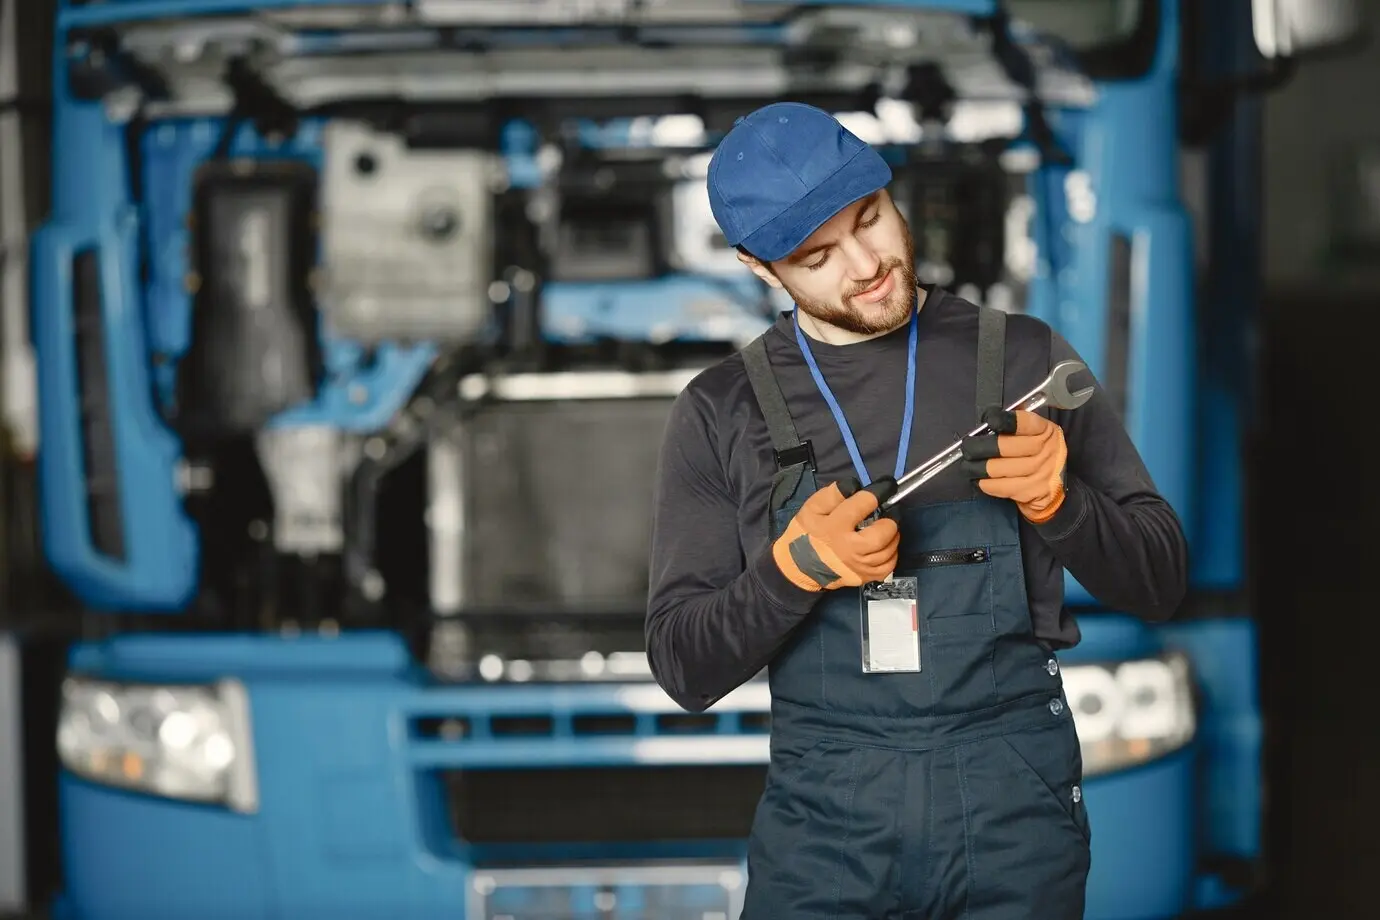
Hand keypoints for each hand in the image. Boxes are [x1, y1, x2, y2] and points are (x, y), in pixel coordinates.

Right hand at [773, 477, 900, 591]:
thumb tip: (854, 486)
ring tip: (886, 528)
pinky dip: (892, 554)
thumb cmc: (807, 533)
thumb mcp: (811, 508)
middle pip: (882, 534)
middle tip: (888, 514)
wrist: (799, 566)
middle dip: (890, 521)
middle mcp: (850, 548)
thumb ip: (831, 495)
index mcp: (835, 527)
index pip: (863, 505)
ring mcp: (859, 566)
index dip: (878, 492)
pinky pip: (888, 566)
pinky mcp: (864, 577)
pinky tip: (885, 546)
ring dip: (893, 536)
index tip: (886, 486)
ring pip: (888, 550)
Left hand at [961, 407, 1067, 522]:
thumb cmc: (1037, 453)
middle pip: (1003, 447)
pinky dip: (985, 484)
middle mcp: (1045, 450)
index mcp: (1044, 430)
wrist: (1057, 485)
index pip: (1023, 422)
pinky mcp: (1032, 492)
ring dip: (976, 468)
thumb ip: (1014, 424)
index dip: (1004, 420)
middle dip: (978, 448)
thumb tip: (987, 418)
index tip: (989, 421)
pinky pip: (1000, 487)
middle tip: (967, 448)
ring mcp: (1040, 473)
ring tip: (968, 466)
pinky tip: (979, 480)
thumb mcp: (1035, 433)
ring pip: (997, 469)